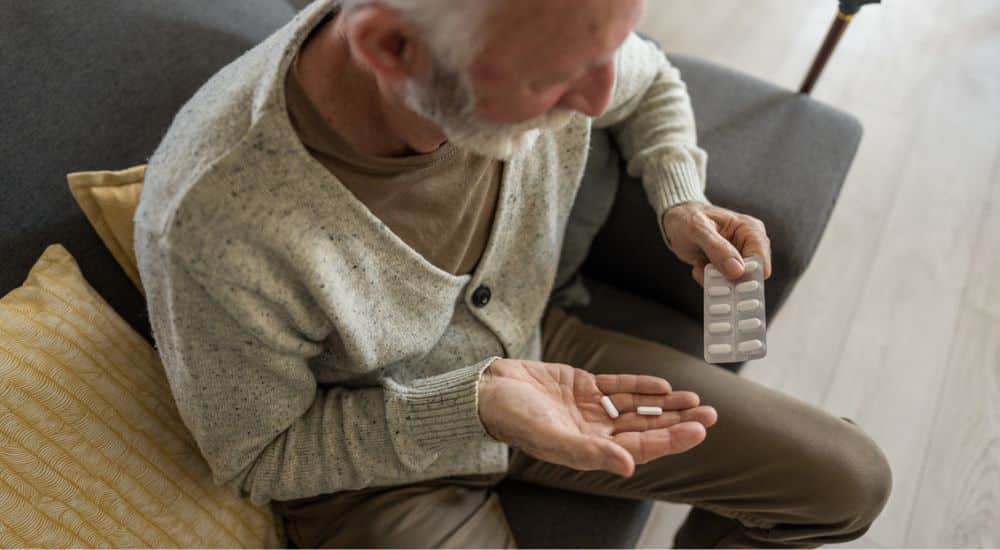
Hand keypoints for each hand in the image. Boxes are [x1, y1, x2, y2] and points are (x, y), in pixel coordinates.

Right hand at [478, 358, 716, 477]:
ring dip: (666, 404)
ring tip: (695, 398)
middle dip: (678, 422)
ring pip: (637, 408)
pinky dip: (641, 386)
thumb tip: (629, 466)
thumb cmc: (513, 418)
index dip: (671, 439)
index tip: (699, 430)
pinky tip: (662, 385)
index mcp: (589, 450)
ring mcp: (589, 408)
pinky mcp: (582, 386)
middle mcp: (594, 432)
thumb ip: (590, 453)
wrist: (487, 391)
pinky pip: (618, 387)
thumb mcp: (551, 437)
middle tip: (711, 413)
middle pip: (646, 428)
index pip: (640, 447)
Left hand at [662, 201, 772, 286]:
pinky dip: (707, 279)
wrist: (675, 222)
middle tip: (709, 274)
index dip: (749, 275)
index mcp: (750, 230)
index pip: (760, 260)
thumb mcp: (698, 229)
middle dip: (729, 281)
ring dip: (715, 280)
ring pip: (735, 284)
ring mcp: (737, 258)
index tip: (731, 282)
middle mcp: (748, 245)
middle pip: (751, 276)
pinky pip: (722, 285)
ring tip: (700, 266)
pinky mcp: (726, 269)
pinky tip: (698, 266)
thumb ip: (717, 248)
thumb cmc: (687, 218)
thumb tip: (737, 271)